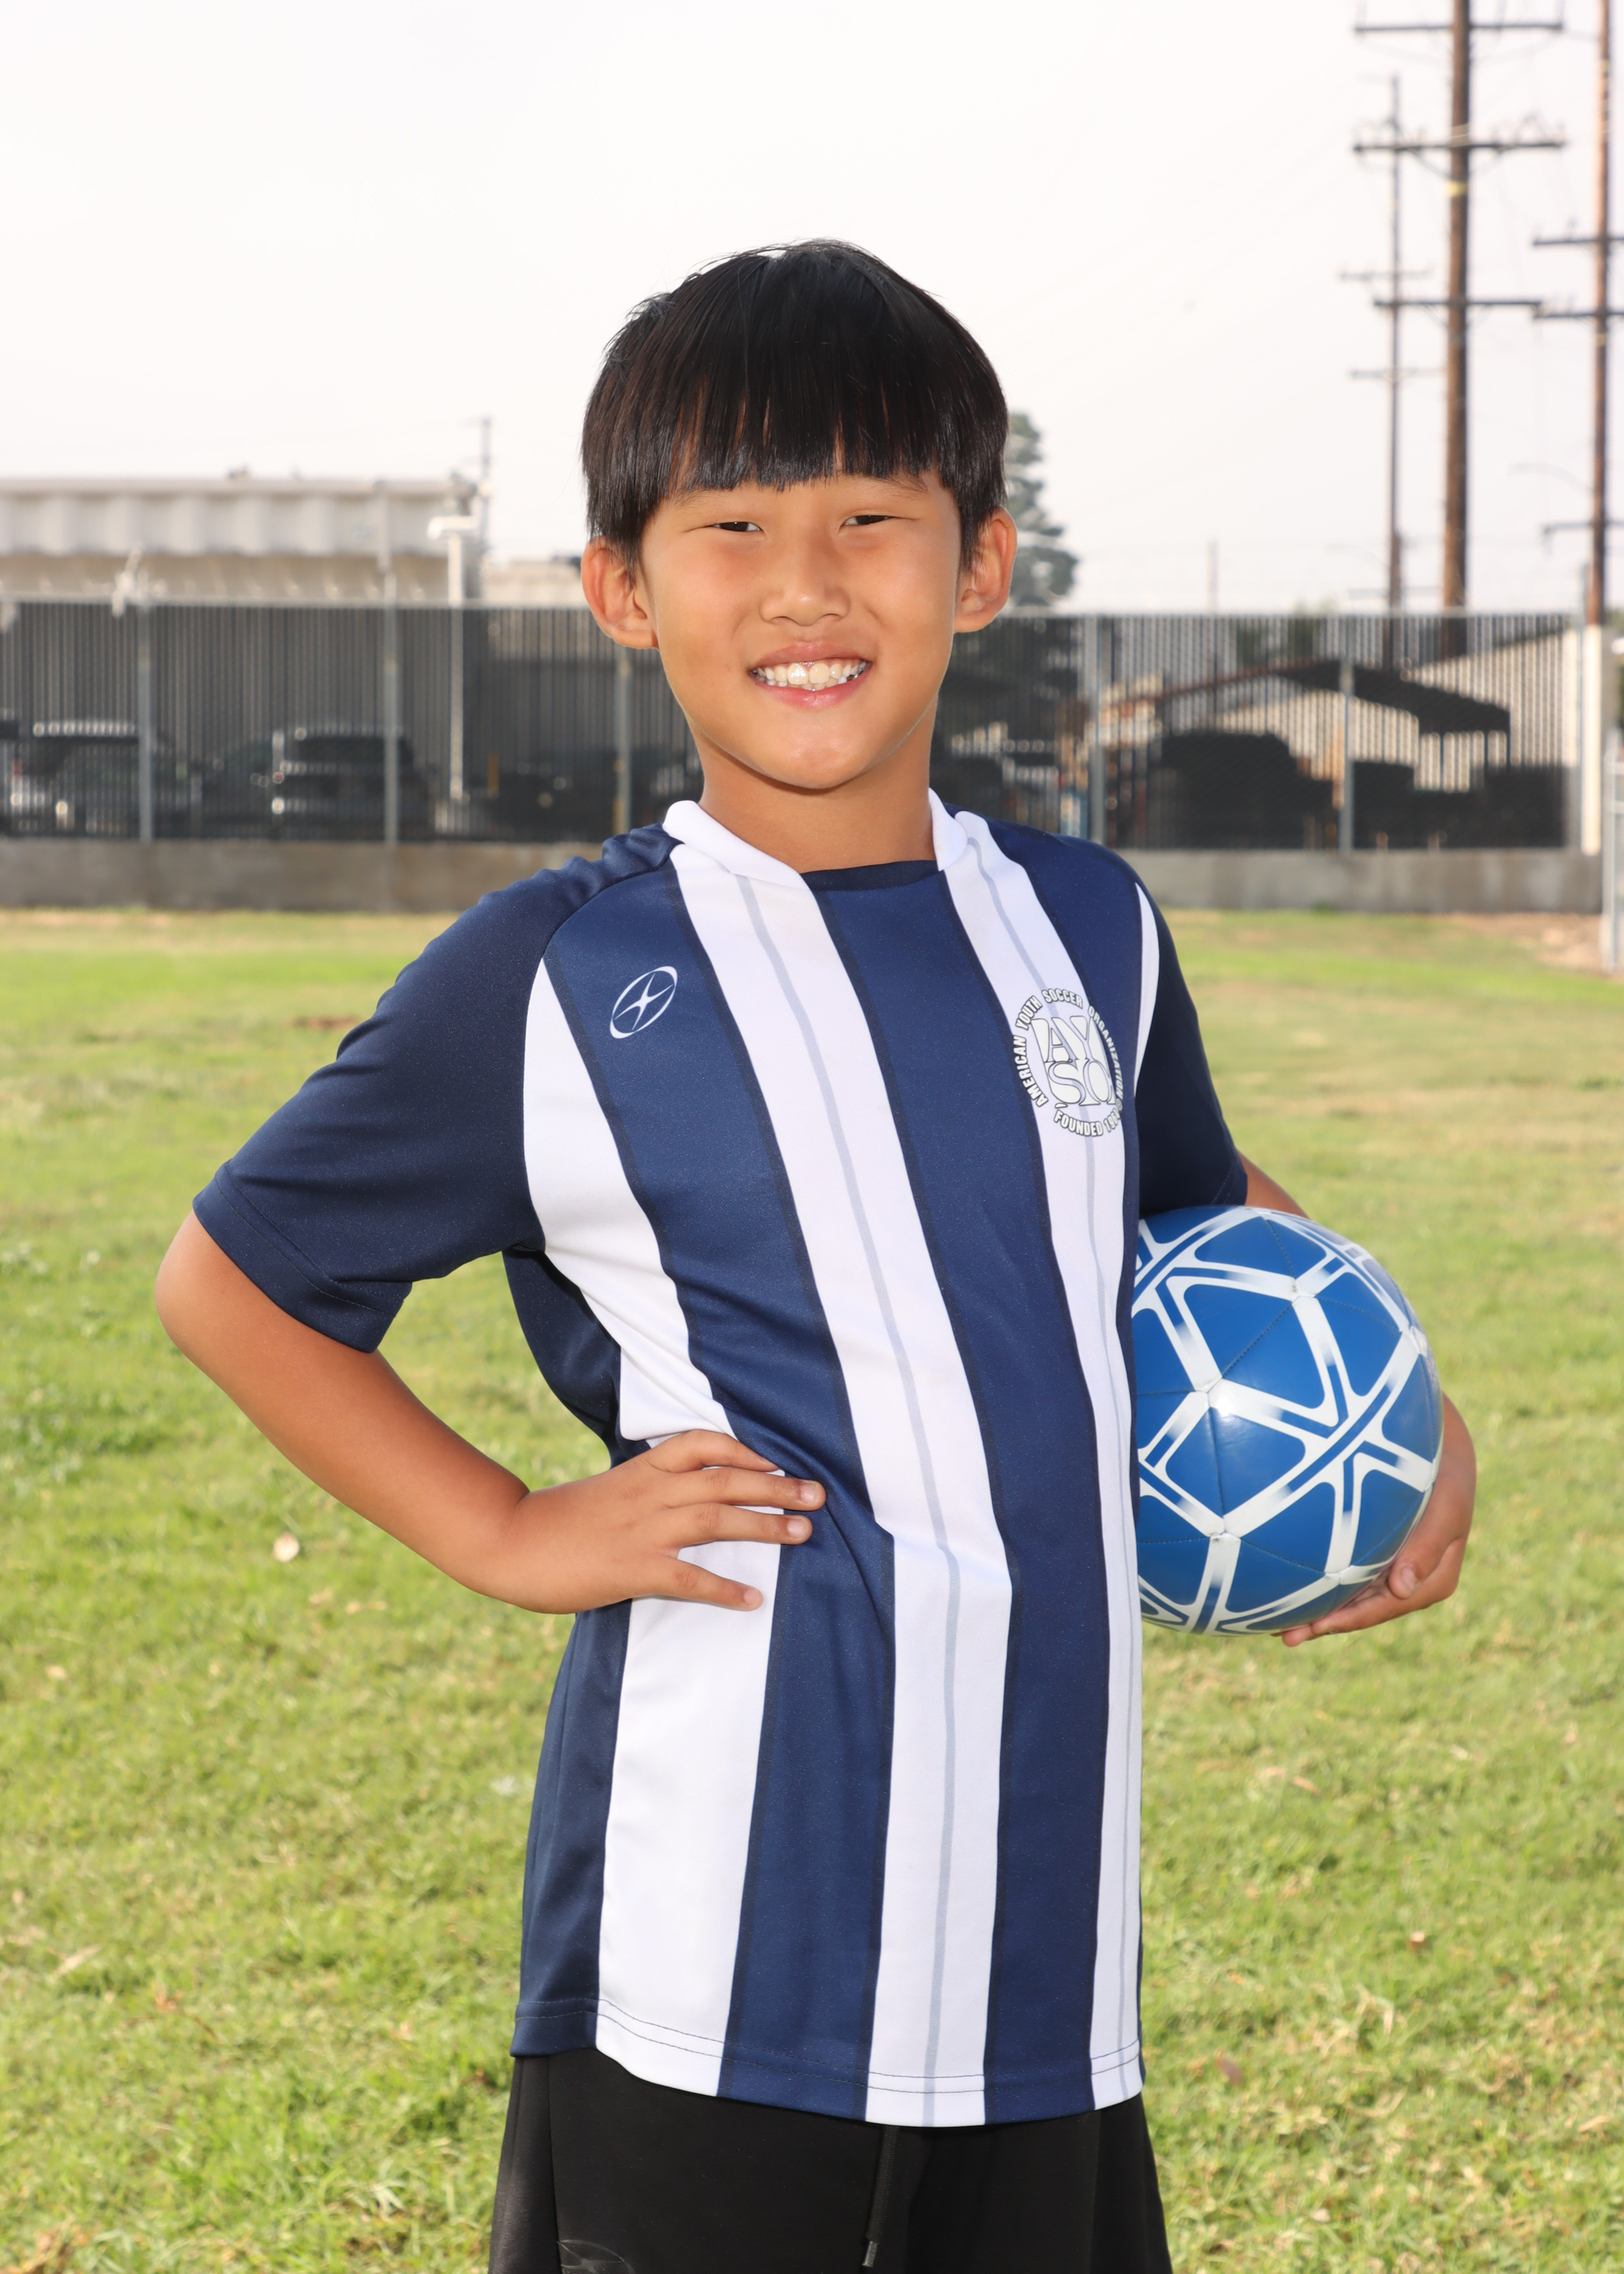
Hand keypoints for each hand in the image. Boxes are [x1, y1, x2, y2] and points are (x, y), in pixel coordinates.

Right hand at [492, 1430, 822, 1614]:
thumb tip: (688, 1492)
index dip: (746, 1449)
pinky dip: (723, 1590)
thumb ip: (649, 1487)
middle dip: (775, 1486)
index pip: (703, 1443)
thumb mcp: (609, 1489)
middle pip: (724, 1480)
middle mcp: (649, 1494)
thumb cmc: (560, 1519)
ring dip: (764, 1526)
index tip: (779, 1459)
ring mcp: (642, 1531)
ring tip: (803, 1534)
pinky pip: (688, 1579)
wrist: (510, 1540)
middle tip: (817, 1495)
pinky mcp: (631, 1569)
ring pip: (715, 1520)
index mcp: (642, 1470)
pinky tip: (752, 1600)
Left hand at [1280, 1396, 1474, 1647]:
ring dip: (1317, 1609)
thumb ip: (1427, 1545)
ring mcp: (1391, 1562)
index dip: (1356, 1618)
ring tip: (1274, 1624)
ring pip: (1351, 1594)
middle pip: (1365, 1608)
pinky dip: (1318, 1580)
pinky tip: (1282, 1585)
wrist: (1435, 1436)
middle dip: (1326, 1623)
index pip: (1392, 1605)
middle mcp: (1410, 1575)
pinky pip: (1344, 1570)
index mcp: (1435, 1575)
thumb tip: (1401, 1589)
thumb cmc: (1443, 1469)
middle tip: (1285, 1636)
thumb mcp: (1446, 1502)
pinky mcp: (1373, 1546)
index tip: (1321, 1625)